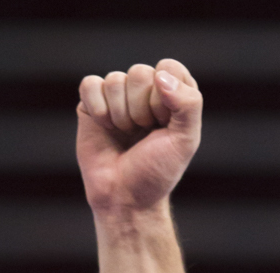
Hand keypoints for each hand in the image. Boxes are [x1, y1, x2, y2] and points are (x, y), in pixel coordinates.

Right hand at [77, 59, 201, 215]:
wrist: (125, 197)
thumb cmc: (157, 171)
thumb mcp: (186, 141)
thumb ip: (188, 105)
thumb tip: (161, 76)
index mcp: (172, 96)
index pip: (169, 68)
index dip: (166, 96)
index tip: (165, 123)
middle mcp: (144, 92)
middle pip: (140, 72)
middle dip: (142, 110)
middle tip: (143, 134)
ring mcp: (117, 96)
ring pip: (115, 80)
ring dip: (122, 115)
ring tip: (126, 135)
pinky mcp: (91, 102)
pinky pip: (90, 84)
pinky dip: (99, 109)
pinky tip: (105, 128)